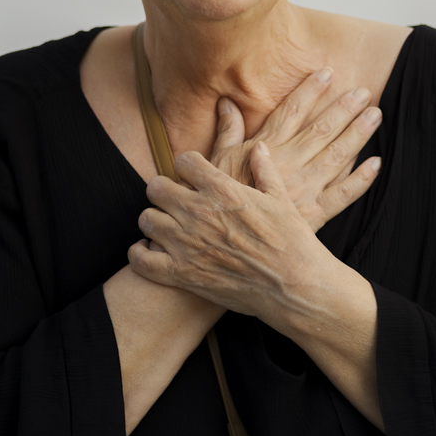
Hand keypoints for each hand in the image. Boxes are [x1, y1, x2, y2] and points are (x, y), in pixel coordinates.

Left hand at [128, 144, 335, 323]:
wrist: (294, 287)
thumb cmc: (293, 242)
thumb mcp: (282, 200)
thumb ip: (265, 170)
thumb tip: (259, 148)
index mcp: (222, 190)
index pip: (183, 161)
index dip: (186, 166)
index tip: (191, 175)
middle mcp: (199, 212)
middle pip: (156, 187)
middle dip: (163, 190)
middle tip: (173, 200)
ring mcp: (187, 244)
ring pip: (146, 219)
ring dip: (154, 220)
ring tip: (166, 226)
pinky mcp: (181, 274)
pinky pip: (141, 259)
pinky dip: (140, 254)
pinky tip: (151, 251)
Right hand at [209, 69, 381, 231]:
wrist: (223, 238)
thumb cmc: (216, 198)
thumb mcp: (217, 161)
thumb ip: (227, 131)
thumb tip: (227, 103)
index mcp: (265, 149)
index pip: (292, 112)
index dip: (311, 91)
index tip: (328, 73)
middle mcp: (288, 164)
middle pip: (321, 130)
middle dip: (344, 109)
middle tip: (364, 92)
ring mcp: (303, 190)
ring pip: (336, 156)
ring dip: (357, 134)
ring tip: (375, 116)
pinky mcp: (313, 215)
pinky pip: (342, 194)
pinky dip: (361, 179)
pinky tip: (376, 163)